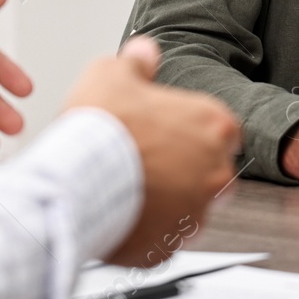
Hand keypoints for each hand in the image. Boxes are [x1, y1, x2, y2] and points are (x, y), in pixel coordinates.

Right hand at [64, 36, 241, 266]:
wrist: (75, 178)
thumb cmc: (101, 127)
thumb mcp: (113, 73)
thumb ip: (136, 63)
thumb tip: (144, 52)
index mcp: (215, 126)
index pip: (223, 131)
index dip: (193, 132)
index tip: (170, 134)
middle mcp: (216, 173)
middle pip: (212, 173)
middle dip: (186, 170)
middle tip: (149, 163)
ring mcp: (194, 214)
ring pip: (189, 210)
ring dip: (168, 203)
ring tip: (131, 189)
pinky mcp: (166, 247)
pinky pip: (162, 240)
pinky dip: (146, 231)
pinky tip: (121, 214)